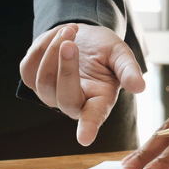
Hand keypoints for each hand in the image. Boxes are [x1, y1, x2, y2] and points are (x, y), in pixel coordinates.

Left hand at [20, 23, 145, 145]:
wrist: (83, 36)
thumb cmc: (104, 50)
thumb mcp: (121, 54)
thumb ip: (129, 70)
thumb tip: (140, 87)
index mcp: (99, 100)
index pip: (93, 117)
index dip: (89, 127)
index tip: (85, 138)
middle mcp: (74, 103)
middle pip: (64, 98)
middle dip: (66, 68)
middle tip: (71, 41)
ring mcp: (51, 95)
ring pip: (43, 81)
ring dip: (53, 51)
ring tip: (71, 30)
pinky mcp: (33, 81)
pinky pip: (29, 68)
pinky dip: (41, 47)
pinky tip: (58, 36)